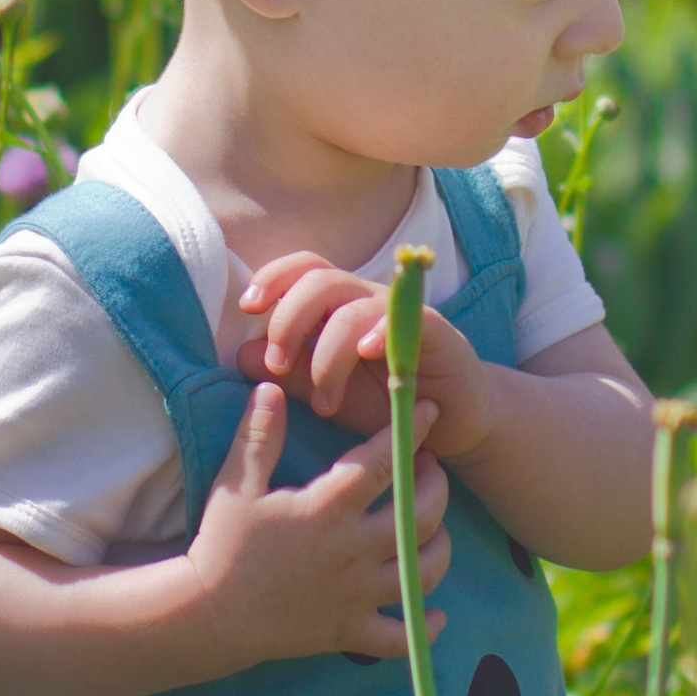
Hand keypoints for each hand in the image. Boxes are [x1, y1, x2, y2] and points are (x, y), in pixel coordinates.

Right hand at [185, 381, 452, 666]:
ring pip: (421, 572)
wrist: (206, 616)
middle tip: (430, 470)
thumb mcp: (236, 485)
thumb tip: (272, 388)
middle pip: (418, 515)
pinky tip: (433, 614)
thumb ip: (259, 436)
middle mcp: (351, 550)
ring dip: (439, 548)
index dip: (410, 432)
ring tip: (435, 529)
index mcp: (327, 509)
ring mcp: (355, 595)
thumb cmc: (222, 546)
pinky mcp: (349, 632)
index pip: (383, 462)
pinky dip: (422, 627)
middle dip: (435, 487)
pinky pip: (400, 637)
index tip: (428, 410)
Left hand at [236, 252, 500, 461]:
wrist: (452, 424)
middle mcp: (367, 301)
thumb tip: (244, 352)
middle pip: (320, 281)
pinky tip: (367, 354)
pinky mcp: (436, 332)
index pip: (302, 270)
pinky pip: (405, 318)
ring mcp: (401, 315)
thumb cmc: (386, 404)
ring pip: (352, 307)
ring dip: (327, 355)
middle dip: (289, 321)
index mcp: (338, 306)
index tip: (247, 308)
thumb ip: (290, 373)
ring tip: (325, 402)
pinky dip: (379, 332)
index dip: (273, 279)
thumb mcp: (328, 393)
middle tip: (280, 367)